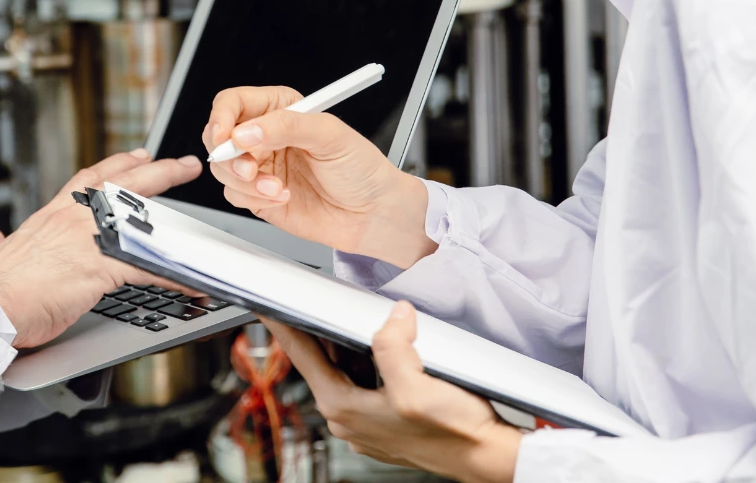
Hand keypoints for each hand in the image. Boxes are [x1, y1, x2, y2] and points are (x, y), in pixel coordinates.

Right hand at [0, 149, 202, 347]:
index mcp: (49, 217)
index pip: (89, 181)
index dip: (116, 167)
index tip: (135, 156)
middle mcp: (72, 220)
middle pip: (124, 184)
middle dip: (157, 170)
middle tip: (181, 163)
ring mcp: (88, 241)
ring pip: (142, 217)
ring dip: (175, 216)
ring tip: (201, 227)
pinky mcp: (99, 268)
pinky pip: (148, 268)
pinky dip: (173, 274)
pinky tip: (192, 280)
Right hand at [204, 87, 434, 268]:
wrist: (372, 213)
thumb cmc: (361, 169)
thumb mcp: (330, 135)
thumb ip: (286, 126)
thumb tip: (246, 132)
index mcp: (281, 109)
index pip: (233, 103)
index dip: (222, 118)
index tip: (225, 136)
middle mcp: (266, 135)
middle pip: (217, 136)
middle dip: (228, 155)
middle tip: (249, 168)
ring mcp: (260, 166)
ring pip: (222, 168)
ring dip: (245, 181)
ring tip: (276, 187)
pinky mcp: (258, 195)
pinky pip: (234, 194)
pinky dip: (254, 198)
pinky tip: (282, 197)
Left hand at [267, 305, 520, 482]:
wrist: (489, 457)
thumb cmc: (455, 433)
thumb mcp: (416, 386)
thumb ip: (393, 346)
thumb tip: (392, 317)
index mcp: (344, 408)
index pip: (303, 355)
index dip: (282, 325)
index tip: (266, 304)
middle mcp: (349, 417)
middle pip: (323, 360)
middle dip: (319, 329)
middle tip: (311, 297)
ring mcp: (368, 420)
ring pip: (346, 368)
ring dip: (347, 343)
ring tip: (349, 314)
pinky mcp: (388, 418)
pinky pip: (367, 380)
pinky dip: (368, 358)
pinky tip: (382, 342)